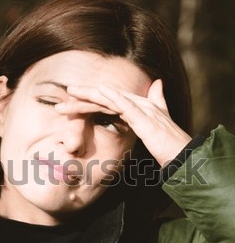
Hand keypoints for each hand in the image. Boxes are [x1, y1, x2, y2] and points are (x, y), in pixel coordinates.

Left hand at [56, 79, 191, 166]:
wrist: (184, 157)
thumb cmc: (170, 145)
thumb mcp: (158, 127)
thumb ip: (156, 105)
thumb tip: (157, 85)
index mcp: (137, 108)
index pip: (107, 103)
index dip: (87, 103)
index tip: (68, 108)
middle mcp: (139, 104)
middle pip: (104, 98)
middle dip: (81, 99)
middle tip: (59, 105)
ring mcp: (143, 109)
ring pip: (110, 97)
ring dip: (89, 95)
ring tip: (70, 94)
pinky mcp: (146, 118)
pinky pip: (126, 104)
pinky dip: (112, 97)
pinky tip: (98, 92)